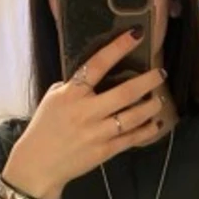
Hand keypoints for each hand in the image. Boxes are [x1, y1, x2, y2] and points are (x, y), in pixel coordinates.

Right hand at [1, 29, 167, 198]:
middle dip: (147, 81)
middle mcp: (86, 112)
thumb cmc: (45, 128)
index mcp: (71, 94)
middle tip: (160, 74)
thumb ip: (74, 86)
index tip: (135, 35)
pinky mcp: (104, 151)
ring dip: (151, 106)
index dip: (118, 48)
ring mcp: (97, 133)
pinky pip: (131, 139)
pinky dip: (147, 130)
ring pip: (133, 117)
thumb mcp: (53, 99)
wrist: (38, 164)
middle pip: (124, 93)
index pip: (97, 65)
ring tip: (159, 99)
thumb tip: (95, 74)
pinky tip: (156, 124)